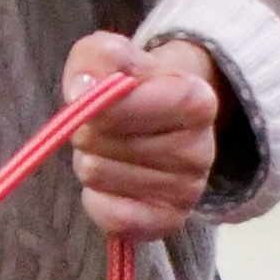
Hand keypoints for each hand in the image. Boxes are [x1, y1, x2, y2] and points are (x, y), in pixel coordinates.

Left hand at [62, 30, 218, 244]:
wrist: (165, 123)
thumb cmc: (134, 87)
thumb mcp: (114, 56)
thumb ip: (95, 59)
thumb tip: (79, 90)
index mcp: (196, 100)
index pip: (121, 105)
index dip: (92, 105)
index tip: (95, 97)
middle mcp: (200, 149)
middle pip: (98, 143)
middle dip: (89, 132)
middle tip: (108, 128)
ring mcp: (188, 191)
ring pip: (97, 177)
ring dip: (92, 162)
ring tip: (115, 152)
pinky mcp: (169, 223)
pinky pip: (112, 217)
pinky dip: (98, 200)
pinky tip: (113, 185)